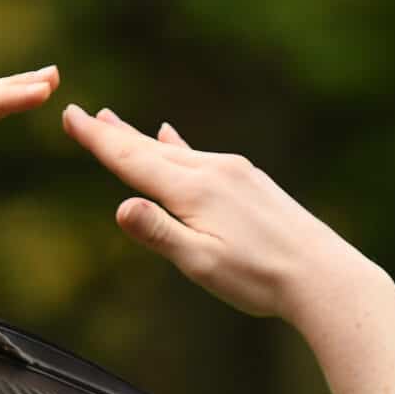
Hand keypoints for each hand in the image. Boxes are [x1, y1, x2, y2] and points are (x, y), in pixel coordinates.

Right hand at [63, 105, 394, 393]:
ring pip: (176, 152)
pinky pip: (200, 156)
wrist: (324, 275)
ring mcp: (235, 172)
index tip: (70, 117)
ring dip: (141, 140)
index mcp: (194, 191)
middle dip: (114, 134)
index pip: (133, 161)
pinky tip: (172, 139)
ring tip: (116, 124)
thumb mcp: (201, 263)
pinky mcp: (250, 181)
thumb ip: (160, 234)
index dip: (98, 141)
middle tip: (83, 115)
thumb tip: (121, 207)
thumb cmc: (259, 278)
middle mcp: (213, 171)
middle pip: (150, 150)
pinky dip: (177, 147)